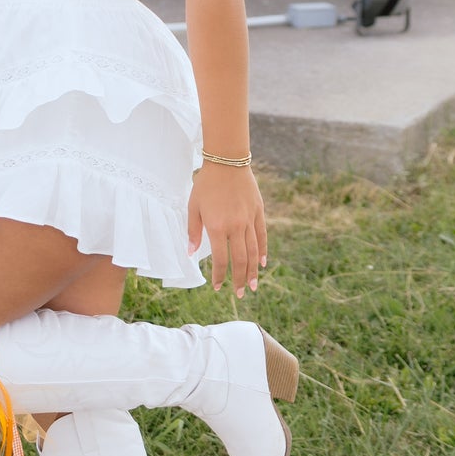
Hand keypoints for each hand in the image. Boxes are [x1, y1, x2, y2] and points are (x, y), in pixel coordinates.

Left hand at [188, 163, 265, 296]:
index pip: (221, 259)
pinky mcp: (258, 212)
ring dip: (253, 271)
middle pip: (240, 260)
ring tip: (253, 286)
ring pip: (253, 251)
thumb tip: (191, 253)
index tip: (218, 287)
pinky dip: (263, 251)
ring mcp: (249, 220)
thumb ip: (194, 231)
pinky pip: (262, 236)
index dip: (220, 276)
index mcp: (217, 227)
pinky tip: (262, 263)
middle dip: (239, 280)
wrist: (227, 161)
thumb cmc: (206, 183)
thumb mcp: (193, 206)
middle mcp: (235, 226)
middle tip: (241, 294)